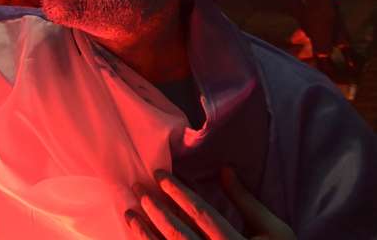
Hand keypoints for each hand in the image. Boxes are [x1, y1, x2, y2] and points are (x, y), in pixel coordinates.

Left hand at [125, 169, 294, 239]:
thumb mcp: (272, 230)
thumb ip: (246, 201)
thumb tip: (224, 169)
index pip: (201, 214)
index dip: (178, 193)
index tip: (159, 175)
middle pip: (178, 233)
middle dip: (155, 210)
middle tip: (137, 189)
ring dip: (145, 233)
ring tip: (130, 213)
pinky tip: (139, 237)